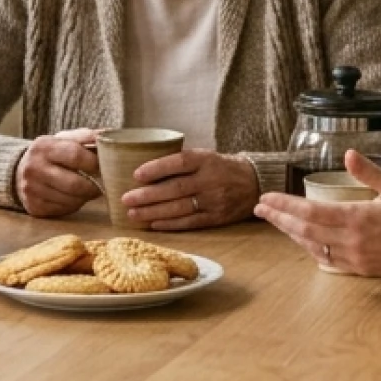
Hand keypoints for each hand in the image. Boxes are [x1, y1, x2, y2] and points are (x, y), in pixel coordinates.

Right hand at [15, 128, 100, 217]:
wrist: (21, 171)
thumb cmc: (52, 154)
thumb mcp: (64, 139)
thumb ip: (85, 137)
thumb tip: (106, 135)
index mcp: (43, 146)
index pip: (75, 155)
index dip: (94, 163)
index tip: (105, 166)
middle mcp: (33, 168)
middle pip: (74, 183)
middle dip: (93, 187)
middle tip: (101, 185)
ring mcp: (31, 189)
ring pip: (70, 200)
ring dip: (85, 197)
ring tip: (88, 191)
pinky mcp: (34, 206)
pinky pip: (63, 210)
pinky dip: (74, 205)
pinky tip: (74, 198)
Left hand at [119, 148, 261, 230]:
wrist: (255, 183)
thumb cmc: (221, 167)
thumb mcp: (206, 156)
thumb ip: (181, 161)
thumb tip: (144, 168)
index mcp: (206, 160)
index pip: (179, 162)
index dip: (157, 168)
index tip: (136, 174)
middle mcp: (210, 180)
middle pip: (175, 189)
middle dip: (147, 195)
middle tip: (126, 199)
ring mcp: (214, 201)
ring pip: (179, 208)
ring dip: (153, 212)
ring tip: (132, 213)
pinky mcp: (216, 218)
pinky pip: (189, 222)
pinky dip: (169, 224)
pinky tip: (153, 224)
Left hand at [255, 150, 380, 276]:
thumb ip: (369, 172)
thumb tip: (348, 154)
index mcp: (357, 219)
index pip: (309, 212)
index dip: (284, 205)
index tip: (266, 199)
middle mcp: (351, 241)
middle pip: (303, 230)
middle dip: (279, 219)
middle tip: (261, 209)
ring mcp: (355, 257)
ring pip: (312, 246)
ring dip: (292, 233)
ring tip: (277, 221)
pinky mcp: (361, 268)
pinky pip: (327, 259)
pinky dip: (311, 247)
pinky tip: (305, 240)